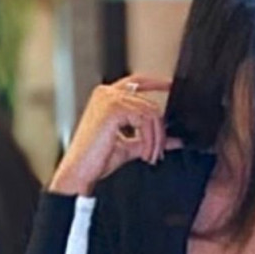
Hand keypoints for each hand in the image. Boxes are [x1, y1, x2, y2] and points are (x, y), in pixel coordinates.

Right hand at [48, 73, 184, 194]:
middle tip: (159, 150)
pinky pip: (144, 120)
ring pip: (150, 112)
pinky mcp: (113, 108)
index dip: (156, 82)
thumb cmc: (96, 160)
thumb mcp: (130, 146)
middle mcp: (106, 93)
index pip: (136, 82)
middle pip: (148, 102)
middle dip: (159, 130)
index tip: (171, 86)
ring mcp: (109, 98)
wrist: (81, 171)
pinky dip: (149, 139)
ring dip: (155, 138)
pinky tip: (144, 153)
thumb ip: (149, 139)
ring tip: (150, 155)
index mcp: (106, 98)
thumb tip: (174, 139)